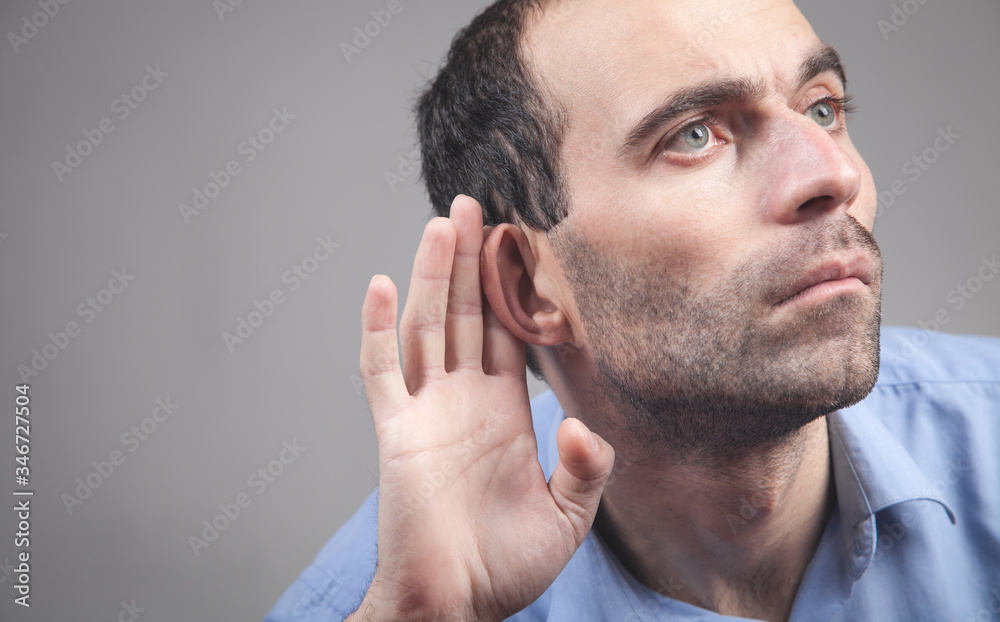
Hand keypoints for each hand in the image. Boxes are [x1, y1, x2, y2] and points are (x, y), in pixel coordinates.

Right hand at [350, 195, 614, 620]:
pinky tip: (384, 285)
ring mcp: (427, 412)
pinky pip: (381, 372)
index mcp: (504, 412)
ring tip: (444, 222)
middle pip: (467, 315)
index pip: (509, 333)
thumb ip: (583, 470)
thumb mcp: (568, 518)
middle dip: (473, 261)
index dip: (514, 288)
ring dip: (435, 275)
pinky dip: (377, 329)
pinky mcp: (396, 432)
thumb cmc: (508, 567)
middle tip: (479, 205)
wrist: (457, 604)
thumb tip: (580, 425)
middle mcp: (464, 401)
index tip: (521, 240)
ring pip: (429, 327)